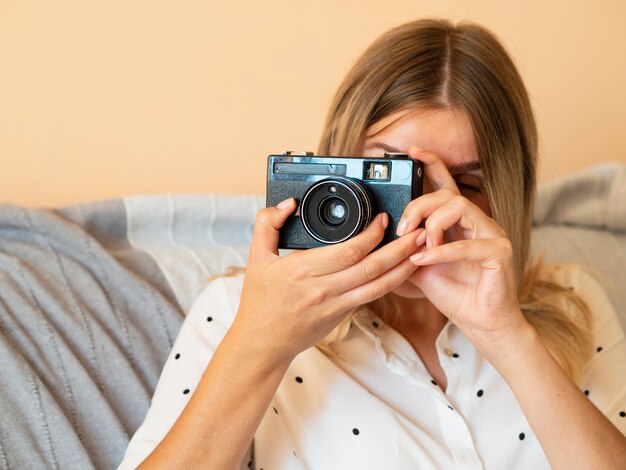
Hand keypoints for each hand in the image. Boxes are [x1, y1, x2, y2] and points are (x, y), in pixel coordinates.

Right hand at [231, 198, 420, 362]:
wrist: (262, 344)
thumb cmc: (260, 301)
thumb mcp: (256, 258)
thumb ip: (267, 224)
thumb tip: (288, 203)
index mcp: (303, 270)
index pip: (349, 251)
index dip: (373, 234)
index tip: (384, 219)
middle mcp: (324, 289)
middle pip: (372, 267)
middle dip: (401, 248)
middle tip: (419, 230)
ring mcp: (336, 305)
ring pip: (379, 285)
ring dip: (404, 266)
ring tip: (422, 249)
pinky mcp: (343, 315)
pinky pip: (373, 296)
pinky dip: (392, 282)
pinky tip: (403, 270)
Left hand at [401, 147, 527, 356]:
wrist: (480, 323)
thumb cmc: (455, 294)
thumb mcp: (420, 269)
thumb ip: (405, 250)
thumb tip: (382, 238)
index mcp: (459, 223)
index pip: (447, 185)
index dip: (432, 164)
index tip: (412, 151)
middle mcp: (478, 223)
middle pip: (447, 194)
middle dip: (418, 206)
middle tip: (403, 230)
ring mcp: (492, 235)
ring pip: (460, 206)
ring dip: (433, 223)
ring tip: (420, 246)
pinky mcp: (500, 253)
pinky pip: (471, 243)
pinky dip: (443, 251)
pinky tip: (426, 259)